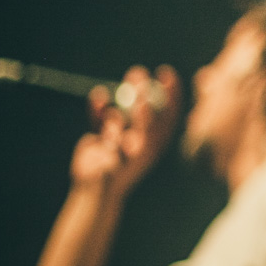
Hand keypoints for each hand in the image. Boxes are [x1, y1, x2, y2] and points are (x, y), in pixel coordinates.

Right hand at [70, 65, 181, 200]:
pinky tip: (99, 96)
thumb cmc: (119, 174)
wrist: (95, 193)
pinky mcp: (101, 140)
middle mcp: (139, 138)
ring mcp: (119, 138)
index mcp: (154, 142)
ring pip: (123, 111)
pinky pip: (100, 119)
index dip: (170, 92)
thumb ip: (140, 129)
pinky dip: (99, 108)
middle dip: (143, 89)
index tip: (166, 73)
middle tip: (137, 73)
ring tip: (123, 79)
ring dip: (123, 94)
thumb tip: (144, 104)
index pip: (167, 114)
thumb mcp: (134, 150)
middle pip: (145, 109)